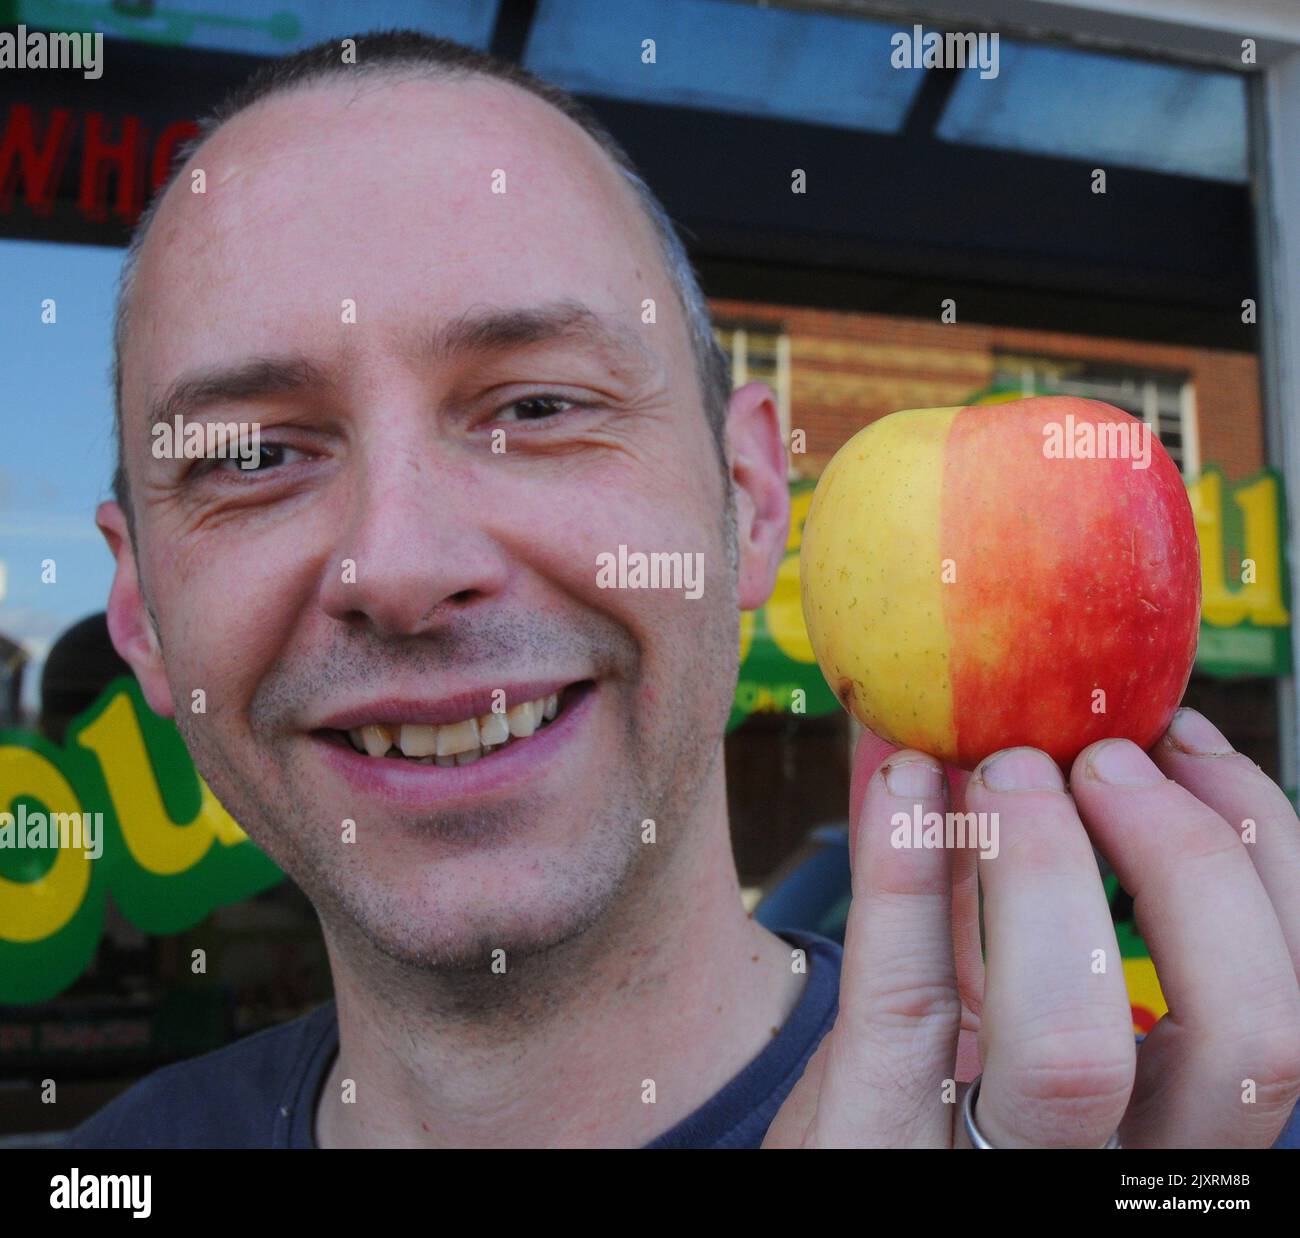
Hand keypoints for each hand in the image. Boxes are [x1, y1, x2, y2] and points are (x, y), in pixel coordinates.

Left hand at [763, 709, 1299, 1146]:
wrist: (835, 1166)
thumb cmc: (922, 1078)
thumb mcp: (990, 989)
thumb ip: (1013, 880)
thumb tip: (1006, 719)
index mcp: (1172, 1112)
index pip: (1286, 997)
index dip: (1266, 851)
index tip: (1190, 737)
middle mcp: (1118, 1156)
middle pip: (1245, 1036)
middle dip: (1189, 861)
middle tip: (1103, 757)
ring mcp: (1005, 1164)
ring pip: (1077, 1047)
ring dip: (1049, 871)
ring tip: (1002, 769)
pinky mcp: (883, 1143)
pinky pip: (904, 1006)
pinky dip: (903, 876)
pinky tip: (900, 787)